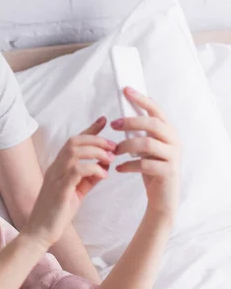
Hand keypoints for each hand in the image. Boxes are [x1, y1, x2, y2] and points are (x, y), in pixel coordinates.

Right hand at [22, 117, 115, 246]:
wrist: (40, 231)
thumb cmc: (57, 212)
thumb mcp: (77, 192)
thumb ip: (89, 179)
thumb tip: (105, 167)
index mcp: (58, 166)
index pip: (73, 141)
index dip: (89, 129)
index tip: (104, 120)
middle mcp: (55, 167)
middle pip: (74, 141)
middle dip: (96, 139)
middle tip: (113, 146)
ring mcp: (56, 177)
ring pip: (74, 152)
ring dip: (95, 152)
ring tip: (110, 159)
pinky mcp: (60, 189)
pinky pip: (76, 171)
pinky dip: (92, 168)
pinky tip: (103, 175)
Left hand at [111, 87, 180, 219]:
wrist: (162, 198)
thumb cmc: (151, 168)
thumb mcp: (146, 148)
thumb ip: (140, 133)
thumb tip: (120, 116)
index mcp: (168, 132)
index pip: (156, 110)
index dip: (142, 99)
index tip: (126, 90)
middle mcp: (174, 141)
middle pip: (153, 124)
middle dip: (131, 122)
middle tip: (113, 124)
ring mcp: (173, 156)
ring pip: (147, 144)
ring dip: (126, 146)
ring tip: (113, 151)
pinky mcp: (168, 172)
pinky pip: (145, 164)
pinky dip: (128, 165)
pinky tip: (118, 168)